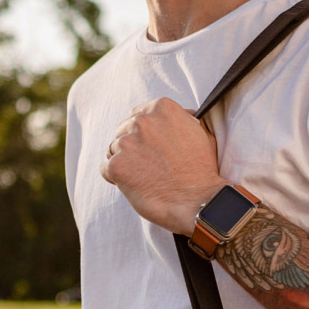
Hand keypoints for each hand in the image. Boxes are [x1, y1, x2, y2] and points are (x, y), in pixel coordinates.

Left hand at [100, 97, 225, 234]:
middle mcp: (143, 121)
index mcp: (162, 108)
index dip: (143, 133)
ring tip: (146, 177)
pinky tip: (136, 186)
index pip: (138, 115)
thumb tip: (180, 113)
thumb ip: (182, 119)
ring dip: (125, 162)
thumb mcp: (200, 132)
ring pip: (113, 149)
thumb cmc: (202, 170)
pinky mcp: (116, 166)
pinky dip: (117, 179)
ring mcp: (127, 143)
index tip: (151, 146)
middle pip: (124, 130)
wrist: (198, 201)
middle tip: (151, 165)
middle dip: (133, 146)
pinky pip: (106, 169)